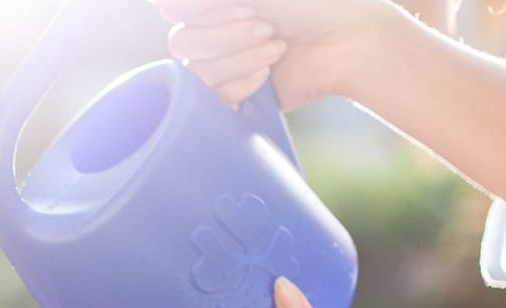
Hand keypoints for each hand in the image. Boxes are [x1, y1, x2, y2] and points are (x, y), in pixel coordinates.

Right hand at [152, 0, 406, 107]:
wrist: (346, 40)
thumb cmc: (307, 4)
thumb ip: (207, 1)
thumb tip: (159, 7)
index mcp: (213, 6)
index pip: (173, 11)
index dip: (204, 12)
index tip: (248, 7)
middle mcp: (210, 33)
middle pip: (181, 43)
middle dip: (227, 37)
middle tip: (268, 29)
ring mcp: (220, 66)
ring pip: (197, 73)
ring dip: (239, 60)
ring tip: (277, 50)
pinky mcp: (233, 96)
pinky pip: (210, 100)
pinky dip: (238, 86)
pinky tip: (266, 77)